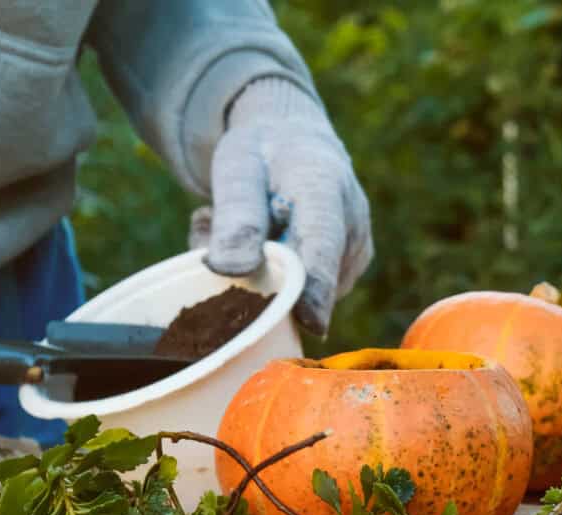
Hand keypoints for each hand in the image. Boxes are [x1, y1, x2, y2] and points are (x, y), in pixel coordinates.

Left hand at [194, 77, 372, 336]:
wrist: (291, 144)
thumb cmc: (261, 154)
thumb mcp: (237, 168)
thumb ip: (235, 217)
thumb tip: (232, 271)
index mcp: (325, 189)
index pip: (322, 246)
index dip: (315, 289)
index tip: (309, 323)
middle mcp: (352, 226)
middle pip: (309, 282)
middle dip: (252, 279)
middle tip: (209, 223)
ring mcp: (352, 255)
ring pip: (298, 294)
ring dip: (256, 276)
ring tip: (233, 225)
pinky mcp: (343, 276)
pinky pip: (298, 296)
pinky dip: (268, 280)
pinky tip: (257, 245)